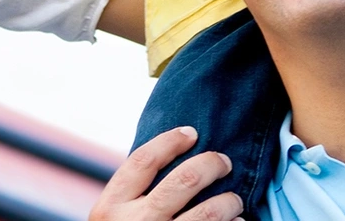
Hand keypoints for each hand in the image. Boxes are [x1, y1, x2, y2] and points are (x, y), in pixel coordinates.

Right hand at [90, 127, 242, 220]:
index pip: (144, 161)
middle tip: (223, 162)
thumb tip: (169, 159)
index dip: (170, 141)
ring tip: (234, 200)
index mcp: (110, 208)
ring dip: (230, 200)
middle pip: (184, 179)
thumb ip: (130, 197)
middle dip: (212, 164)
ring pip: (210, 211)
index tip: (191, 133)